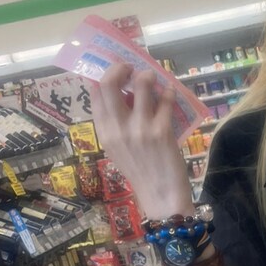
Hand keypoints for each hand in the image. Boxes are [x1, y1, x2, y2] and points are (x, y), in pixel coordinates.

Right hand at [90, 63, 191, 216]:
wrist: (162, 198)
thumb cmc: (141, 172)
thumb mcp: (118, 150)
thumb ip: (115, 124)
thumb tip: (120, 93)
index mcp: (105, 132)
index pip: (95, 93)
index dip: (104, 74)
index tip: (116, 70)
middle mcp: (118, 128)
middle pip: (109, 82)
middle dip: (120, 67)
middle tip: (131, 67)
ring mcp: (140, 129)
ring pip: (142, 84)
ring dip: (148, 75)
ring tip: (153, 78)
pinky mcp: (162, 131)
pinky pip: (166, 99)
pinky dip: (169, 92)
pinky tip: (170, 92)